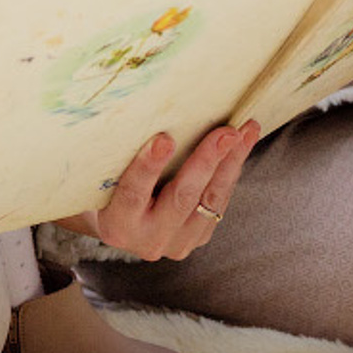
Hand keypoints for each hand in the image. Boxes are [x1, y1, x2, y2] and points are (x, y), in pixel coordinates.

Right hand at [58, 123, 257, 260]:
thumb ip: (120, 155)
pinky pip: (219, 202)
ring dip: (231, 162)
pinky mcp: (197, 238)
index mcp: (117, 225)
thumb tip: (143, 108)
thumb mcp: (107, 174)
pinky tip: (241, 145)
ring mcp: (176, 243)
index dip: (148, 167)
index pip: (133, 194)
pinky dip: (231, 171)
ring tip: (245, 130)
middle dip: (206, 161)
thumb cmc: (108, 184)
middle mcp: (147, 240)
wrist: (119, 218)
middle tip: (226, 132)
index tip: (164, 139)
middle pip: (181, 198)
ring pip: (209, 200)